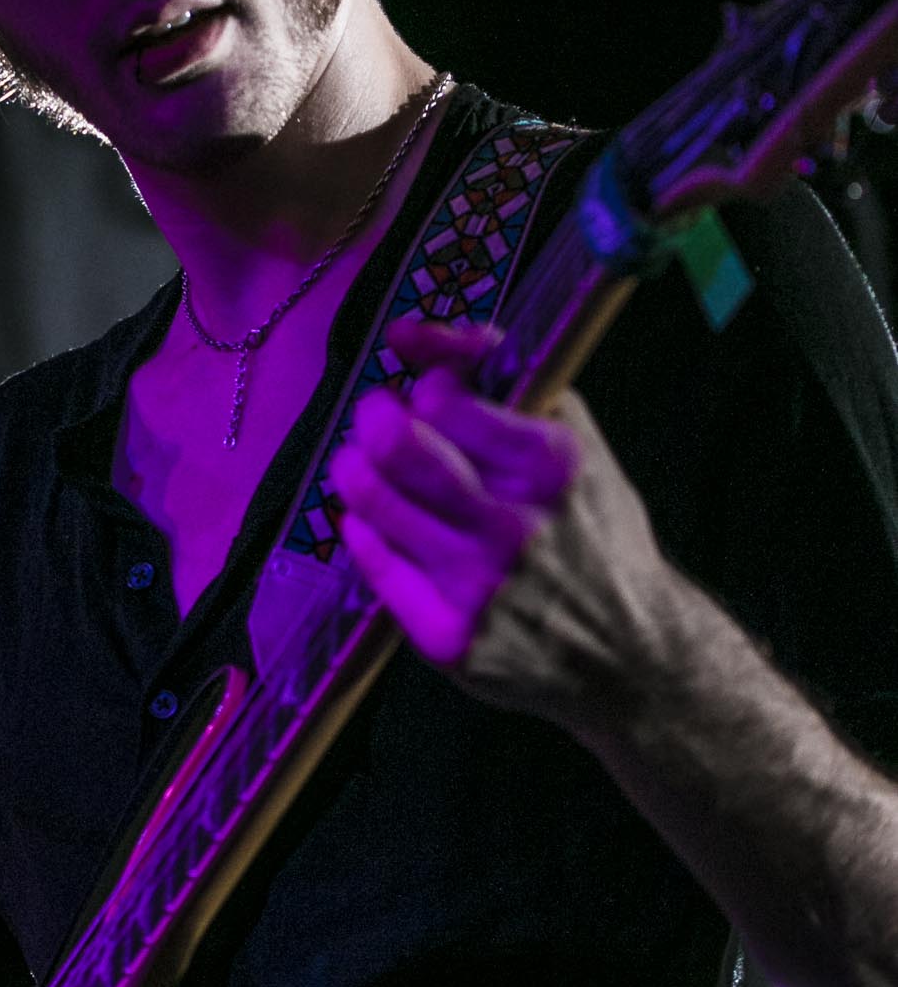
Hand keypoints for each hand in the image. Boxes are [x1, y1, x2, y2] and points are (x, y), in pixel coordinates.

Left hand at [333, 319, 671, 724]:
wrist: (630, 652)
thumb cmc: (593, 533)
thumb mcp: (574, 440)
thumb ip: (499, 374)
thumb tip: (406, 334)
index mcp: (552, 465)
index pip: (442, 397)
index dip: (427, 387)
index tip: (433, 395)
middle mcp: (514, 526)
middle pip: (397, 447)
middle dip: (373, 418)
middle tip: (377, 418)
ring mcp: (477, 587)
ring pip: (371, 502)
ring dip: (356, 470)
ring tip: (364, 464)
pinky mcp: (448, 638)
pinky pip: (374, 564)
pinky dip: (363, 531)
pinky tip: (378, 522)